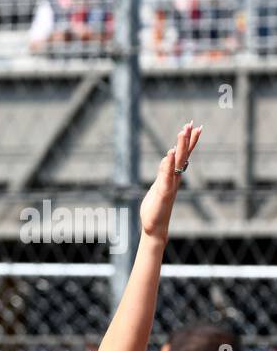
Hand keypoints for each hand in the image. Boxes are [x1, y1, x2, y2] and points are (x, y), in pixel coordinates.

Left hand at [140, 120, 201, 239]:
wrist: (155, 226)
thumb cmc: (156, 207)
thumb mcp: (158, 185)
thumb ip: (163, 172)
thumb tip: (167, 158)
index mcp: (173, 176)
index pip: (183, 155)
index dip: (189, 141)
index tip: (195, 126)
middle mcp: (175, 178)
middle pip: (183, 155)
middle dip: (187, 139)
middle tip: (192, 123)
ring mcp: (170, 184)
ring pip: (177, 163)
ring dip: (180, 147)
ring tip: (183, 131)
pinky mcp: (163, 192)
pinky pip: (166, 175)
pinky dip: (168, 164)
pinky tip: (170, 152)